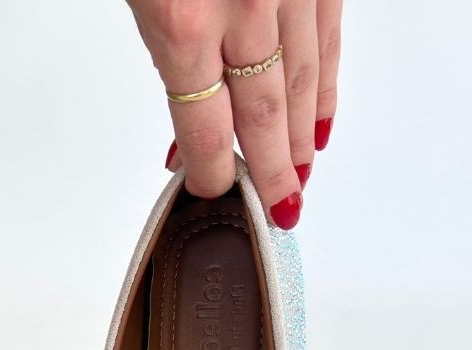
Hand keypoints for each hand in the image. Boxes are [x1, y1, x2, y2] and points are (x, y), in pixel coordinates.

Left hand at [127, 0, 342, 227]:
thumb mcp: (143, 0)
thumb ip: (168, 60)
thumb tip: (188, 127)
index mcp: (184, 25)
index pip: (206, 130)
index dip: (214, 173)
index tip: (217, 192)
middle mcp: (245, 6)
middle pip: (262, 117)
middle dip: (270, 171)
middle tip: (276, 208)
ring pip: (301, 83)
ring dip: (301, 137)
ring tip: (298, 176)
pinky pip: (328, 38)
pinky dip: (325, 85)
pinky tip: (320, 120)